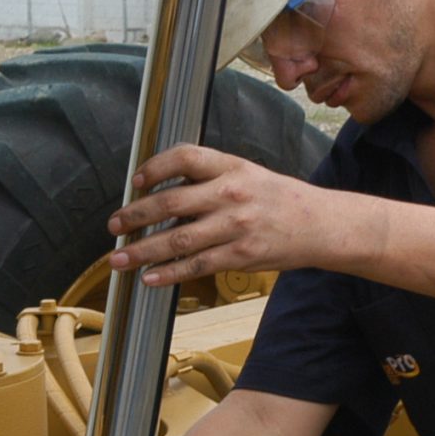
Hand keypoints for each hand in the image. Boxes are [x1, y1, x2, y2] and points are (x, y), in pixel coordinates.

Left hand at [105, 145, 358, 286]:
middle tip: (114, 226)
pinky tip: (150, 278)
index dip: (155, 167)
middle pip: (171, 202)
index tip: (136, 181)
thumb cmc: (281, 199)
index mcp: (232, 166)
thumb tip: (165, 192)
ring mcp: (236, 226)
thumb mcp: (249, 174)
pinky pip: (197, 266)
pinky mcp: (241, 255)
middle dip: (135, 216)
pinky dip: (169, 273)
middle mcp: (231, 194)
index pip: (185, 157)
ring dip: (143, 251)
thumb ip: (212, 178)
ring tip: (119, 259)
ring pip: (178, 240)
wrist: (321, 225)